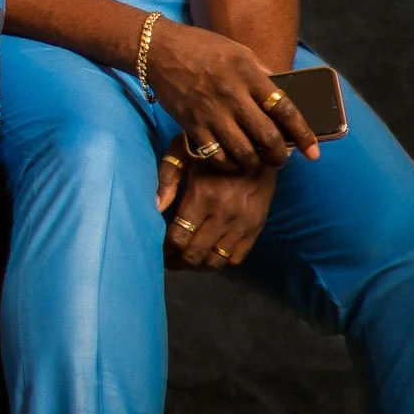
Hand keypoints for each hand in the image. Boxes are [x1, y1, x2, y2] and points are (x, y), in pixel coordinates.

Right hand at [143, 22, 317, 171]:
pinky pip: (216, 155)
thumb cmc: (200, 47)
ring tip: (258, 160)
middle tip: (282, 159)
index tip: (313, 151)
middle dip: (281, 156)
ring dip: (256, 162)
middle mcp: (232, 95)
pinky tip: (231, 158)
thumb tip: (285, 96)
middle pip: (268, 137)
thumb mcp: (238, 51)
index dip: (304, 134)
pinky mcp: (190, 124)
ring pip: (244, 152)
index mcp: (248, 74)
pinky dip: (228, 163)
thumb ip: (262, 74)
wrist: (156, 49)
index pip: (285, 110)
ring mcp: (210, 112)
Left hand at [158, 140, 277, 270]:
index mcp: (203, 196)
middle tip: (168, 260)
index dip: (165, 248)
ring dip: (198, 265)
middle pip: (195, 254)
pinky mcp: (256, 228)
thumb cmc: (213, 148)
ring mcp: (242, 224)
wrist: (258, 149)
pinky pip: (237, 258)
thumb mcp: (184, 151)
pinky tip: (208, 256)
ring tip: (185, 260)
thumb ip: (167, 177)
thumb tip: (155, 207)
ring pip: (216, 260)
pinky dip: (221, 263)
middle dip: (177, 261)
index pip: (178, 236)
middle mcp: (223, 215)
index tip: (157, 248)